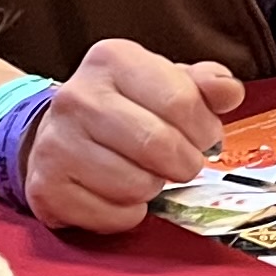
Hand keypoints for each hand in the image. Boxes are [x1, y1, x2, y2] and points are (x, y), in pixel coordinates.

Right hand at [19, 38, 246, 233]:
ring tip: (145, 173)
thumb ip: (205, 84)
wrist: (59, 132)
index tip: (203, 137)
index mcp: (112, 59)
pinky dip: (129, 213)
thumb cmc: (124, 107)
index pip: (180, 101)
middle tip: (182, 163)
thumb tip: (228, 92)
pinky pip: (113, 215)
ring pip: (136, 185)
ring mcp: (56, 143)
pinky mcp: (47, 187)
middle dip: (184, 163)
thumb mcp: (166, 81)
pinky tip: (121, 193)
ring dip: (154, 188)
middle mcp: (77, 96)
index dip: (204, 129)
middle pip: (158, 145)